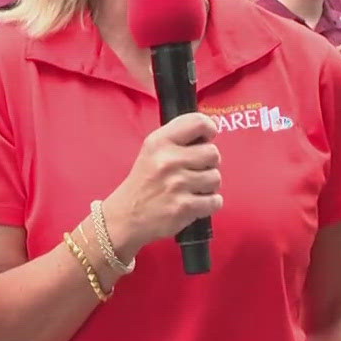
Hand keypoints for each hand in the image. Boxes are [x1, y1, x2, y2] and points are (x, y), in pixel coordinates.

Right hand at [101, 113, 222, 256]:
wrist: (125, 217)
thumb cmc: (142, 184)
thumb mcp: (151, 152)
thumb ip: (179, 138)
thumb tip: (212, 127)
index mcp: (159, 142)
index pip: (198, 122)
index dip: (209, 129)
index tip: (206, 138)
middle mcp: (168, 160)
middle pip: (213, 153)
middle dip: (208, 164)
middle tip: (194, 171)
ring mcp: (176, 184)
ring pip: (216, 178)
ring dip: (208, 186)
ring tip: (190, 189)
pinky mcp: (184, 207)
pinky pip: (215, 201)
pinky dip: (208, 204)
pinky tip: (193, 203)